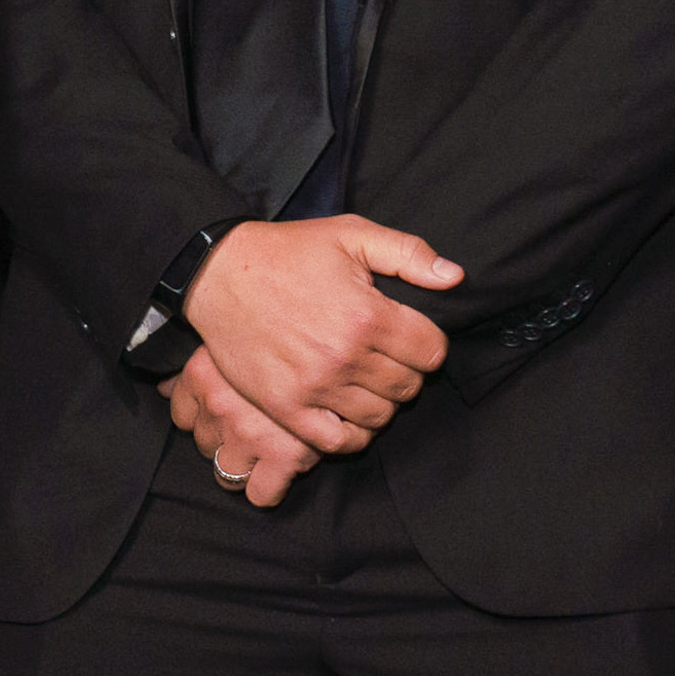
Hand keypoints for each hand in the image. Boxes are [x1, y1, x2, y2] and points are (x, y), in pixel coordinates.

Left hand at [164, 351, 322, 507]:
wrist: (336, 343)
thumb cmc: (282, 338)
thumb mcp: (232, 342)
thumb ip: (196, 367)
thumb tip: (164, 388)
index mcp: (203, 373)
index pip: (180, 414)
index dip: (201, 417)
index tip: (222, 413)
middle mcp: (219, 403)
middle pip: (202, 443)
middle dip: (223, 439)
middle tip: (251, 425)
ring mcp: (248, 433)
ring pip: (224, 472)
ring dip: (241, 465)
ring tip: (264, 448)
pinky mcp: (283, 456)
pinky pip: (261, 493)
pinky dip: (268, 488)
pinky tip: (280, 471)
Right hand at [186, 216, 464, 449]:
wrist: (219, 275)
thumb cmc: (288, 252)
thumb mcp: (351, 234)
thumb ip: (408, 253)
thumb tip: (455, 277)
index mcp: (368, 315)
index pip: (432, 352)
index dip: (429, 344)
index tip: (412, 336)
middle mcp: (345, 356)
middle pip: (408, 386)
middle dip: (407, 371)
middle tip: (387, 356)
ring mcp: (315, 387)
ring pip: (379, 416)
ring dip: (382, 401)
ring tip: (367, 380)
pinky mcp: (286, 407)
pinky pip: (338, 441)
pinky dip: (353, 434)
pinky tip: (350, 413)